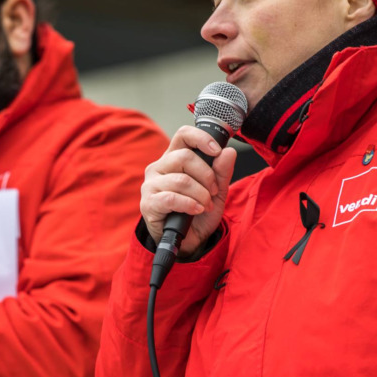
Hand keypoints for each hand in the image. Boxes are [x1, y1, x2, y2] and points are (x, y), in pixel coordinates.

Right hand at [140, 125, 236, 255]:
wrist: (189, 241)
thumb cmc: (199, 212)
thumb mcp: (217, 192)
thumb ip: (222, 172)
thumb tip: (228, 151)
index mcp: (174, 158)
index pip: (183, 135)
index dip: (200, 138)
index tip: (216, 151)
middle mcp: (159, 167)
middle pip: (184, 156)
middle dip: (206, 175)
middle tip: (213, 191)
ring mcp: (151, 185)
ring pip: (180, 180)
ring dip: (200, 195)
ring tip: (205, 205)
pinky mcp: (148, 203)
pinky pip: (171, 198)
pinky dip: (189, 204)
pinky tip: (196, 210)